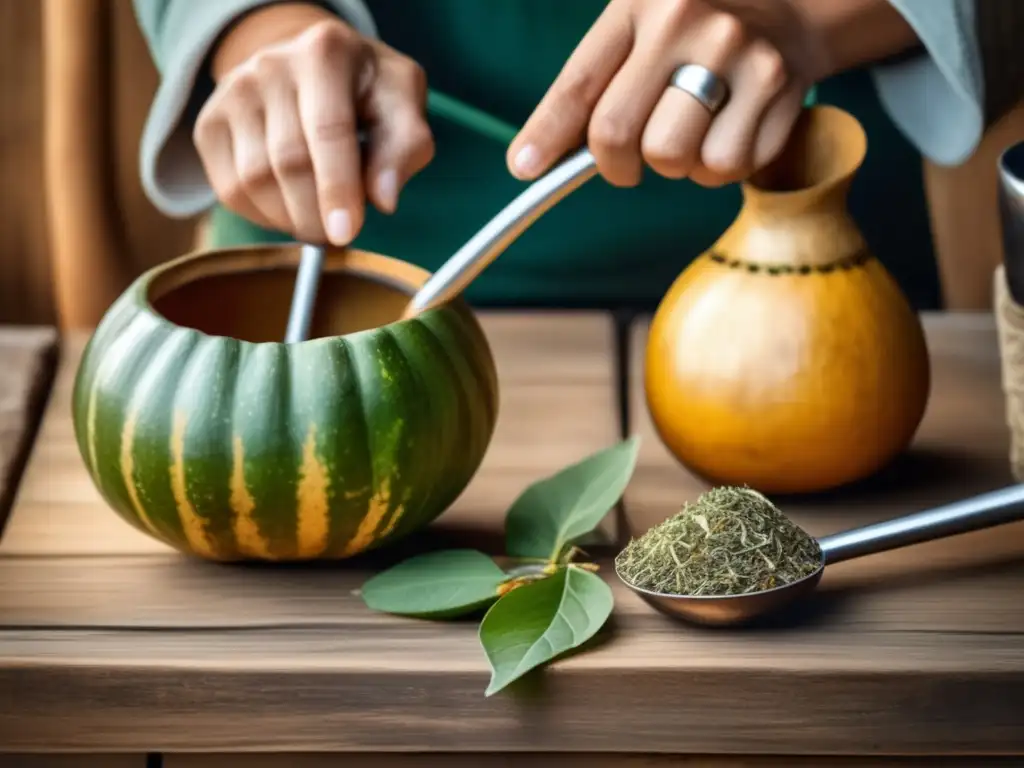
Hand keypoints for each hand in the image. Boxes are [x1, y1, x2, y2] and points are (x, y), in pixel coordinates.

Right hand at [195, 5, 434, 244]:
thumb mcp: (403, 102)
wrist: (313, 66)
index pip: (328, 130)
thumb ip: (406, 145)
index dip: (337, 188)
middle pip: (287, 161)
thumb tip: (384, 198)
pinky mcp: (210, 123)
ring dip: (290, 219)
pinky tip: (289, 210)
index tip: (346, 233)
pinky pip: (229, 189)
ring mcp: (232, 92)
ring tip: (318, 220)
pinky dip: (263, 216)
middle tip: (338, 235)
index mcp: (326, 53)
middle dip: (315, 214)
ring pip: (253, 180)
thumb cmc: (367, 90)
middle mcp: (270, 65)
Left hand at [507, 0, 830, 188]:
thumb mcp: (637, 25)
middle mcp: (687, 23)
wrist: (794, 4)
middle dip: (616, 164)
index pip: (578, 85)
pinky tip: (724, 134)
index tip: (524, 168)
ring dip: (674, 166)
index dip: (545, 135)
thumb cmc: (694, 28)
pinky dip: (717, 168)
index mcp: (639, 4)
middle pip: (618, 136)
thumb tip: (532, 161)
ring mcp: (737, 54)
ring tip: (688, 133)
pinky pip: (727, 167)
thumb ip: (591, 85)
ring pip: (674, 159)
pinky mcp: (778, 88)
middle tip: (628, 161)